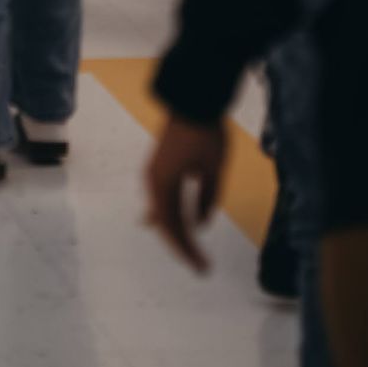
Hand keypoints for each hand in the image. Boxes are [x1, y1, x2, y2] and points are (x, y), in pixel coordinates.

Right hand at [144, 115, 227, 273]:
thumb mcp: (214, 170)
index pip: (173, 228)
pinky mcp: (161, 166)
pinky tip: (171, 222)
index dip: (186, 250)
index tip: (202, 267)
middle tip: (200, 266)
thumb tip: (201, 223)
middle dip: (183, 245)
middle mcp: (153, 181)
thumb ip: (207, 198)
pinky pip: (164, 198)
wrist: (193, 99)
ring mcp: (155, 173)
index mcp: (163, 185)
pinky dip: (171, 214)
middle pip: (166, 222)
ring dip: (176, 231)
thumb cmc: (205, 134)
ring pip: (163, 211)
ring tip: (188, 252)